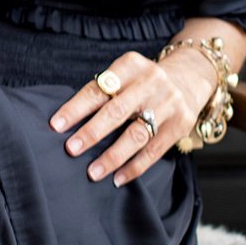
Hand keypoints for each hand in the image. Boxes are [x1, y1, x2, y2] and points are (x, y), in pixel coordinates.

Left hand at [50, 50, 215, 185]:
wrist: (189, 78)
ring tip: (93, 172)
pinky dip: (134, 167)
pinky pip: (153, 151)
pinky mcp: (180, 124)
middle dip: (92, 132)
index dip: (76, 108)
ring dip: (112, 156)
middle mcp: (151, 82)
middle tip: (71, 148)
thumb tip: (69, 125)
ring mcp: (168, 103)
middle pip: (117, 111)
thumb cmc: (143, 82)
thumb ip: (104, 93)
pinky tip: (117, 179)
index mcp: (131, 65)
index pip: (98, 88)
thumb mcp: (125, 74)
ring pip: (136, 135)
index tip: (56, 125)